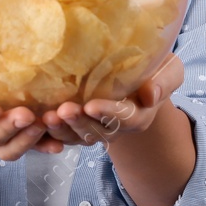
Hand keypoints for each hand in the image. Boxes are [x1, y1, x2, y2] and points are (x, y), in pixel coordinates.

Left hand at [42, 54, 183, 145]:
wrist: (138, 78)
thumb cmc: (153, 70)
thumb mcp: (169, 70)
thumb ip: (165, 80)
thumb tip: (151, 93)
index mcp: (139, 114)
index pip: (124, 117)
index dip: (109, 113)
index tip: (92, 105)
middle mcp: (116, 127)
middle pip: (97, 131)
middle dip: (79, 122)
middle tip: (63, 110)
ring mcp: (95, 128)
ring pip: (77, 136)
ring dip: (61, 129)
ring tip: (46, 116)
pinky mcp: (77, 126)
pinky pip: (63, 135)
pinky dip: (50, 132)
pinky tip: (36, 120)